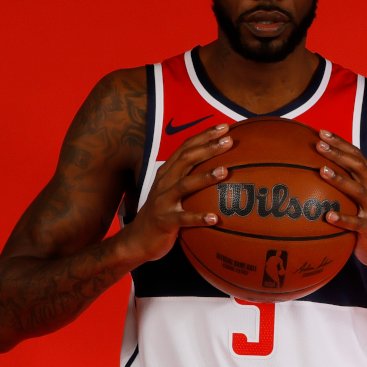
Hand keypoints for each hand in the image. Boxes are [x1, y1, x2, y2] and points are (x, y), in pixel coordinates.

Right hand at [119, 124, 232, 263]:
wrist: (137, 239)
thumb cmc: (164, 212)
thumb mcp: (173, 191)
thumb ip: (191, 177)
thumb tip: (225, 168)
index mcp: (168, 172)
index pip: (186, 147)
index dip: (204, 135)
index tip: (225, 127)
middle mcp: (164, 182)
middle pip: (186, 160)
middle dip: (208, 148)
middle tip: (229, 141)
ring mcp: (163, 201)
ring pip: (184, 185)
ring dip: (205, 177)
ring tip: (225, 171)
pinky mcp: (164, 221)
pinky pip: (183, 219)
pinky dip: (199, 217)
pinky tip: (215, 218)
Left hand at [316, 129, 366, 291]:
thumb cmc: (364, 220)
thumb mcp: (356, 199)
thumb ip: (343, 184)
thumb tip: (312, 169)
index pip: (356, 156)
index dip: (340, 143)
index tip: (321, 133)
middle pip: (357, 167)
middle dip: (338, 154)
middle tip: (319, 145)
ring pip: (357, 191)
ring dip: (339, 180)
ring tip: (322, 171)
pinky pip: (356, 223)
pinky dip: (343, 218)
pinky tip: (328, 216)